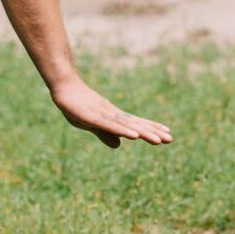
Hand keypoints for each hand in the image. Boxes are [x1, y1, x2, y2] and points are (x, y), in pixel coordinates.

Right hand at [50, 78, 173, 148]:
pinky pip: (111, 126)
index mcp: (113, 117)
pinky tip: (134, 136)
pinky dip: (123, 131)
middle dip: (153, 132)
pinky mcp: (93, 117)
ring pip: (127, 126)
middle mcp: (112, 115)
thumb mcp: (92, 125)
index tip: (167, 134)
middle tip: (170, 139)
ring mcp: (104, 115)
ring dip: (143, 133)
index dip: (151, 129)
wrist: (64, 87)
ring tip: (159, 140)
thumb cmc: (77, 105)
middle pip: (136, 124)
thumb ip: (105, 135)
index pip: (135, 124)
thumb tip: (118, 146)